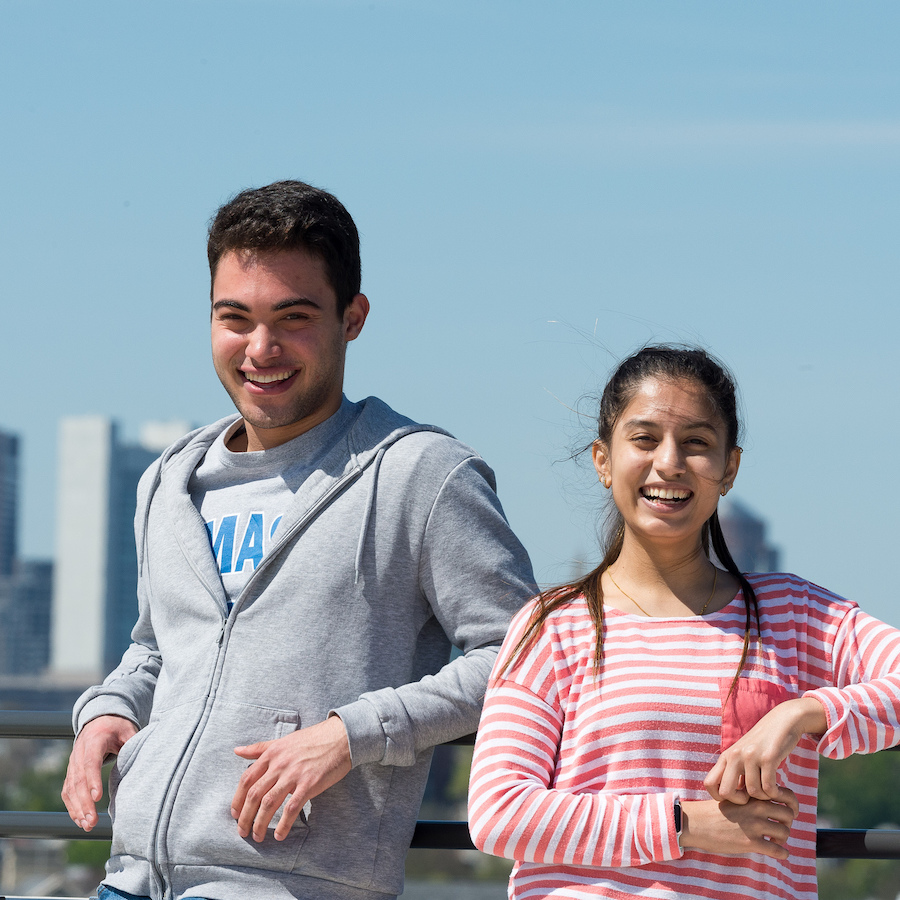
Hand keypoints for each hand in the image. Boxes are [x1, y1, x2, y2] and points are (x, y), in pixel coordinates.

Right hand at [62, 714, 138, 831]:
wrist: (100, 720)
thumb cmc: (118, 727)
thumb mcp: (129, 731)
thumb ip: (133, 745)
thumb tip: (144, 762)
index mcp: (95, 740)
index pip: (91, 762)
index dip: (93, 780)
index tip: (98, 798)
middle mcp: (79, 752)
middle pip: (78, 780)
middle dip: (84, 802)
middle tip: (92, 820)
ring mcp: (73, 763)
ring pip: (70, 788)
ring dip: (77, 808)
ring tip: (87, 825)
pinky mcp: (71, 772)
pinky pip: (67, 791)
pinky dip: (72, 806)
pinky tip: (79, 820)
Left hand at [231, 715, 351, 841]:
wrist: (340, 737)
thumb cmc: (312, 739)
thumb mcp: (283, 741)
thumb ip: (260, 748)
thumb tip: (237, 751)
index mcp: (272, 753)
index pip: (246, 779)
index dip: (238, 799)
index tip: (235, 814)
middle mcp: (279, 764)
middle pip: (254, 794)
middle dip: (245, 817)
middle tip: (243, 831)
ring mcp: (294, 774)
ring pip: (269, 803)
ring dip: (260, 824)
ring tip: (258, 836)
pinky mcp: (309, 784)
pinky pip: (291, 809)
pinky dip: (283, 825)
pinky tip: (279, 835)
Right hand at [681, 794, 799, 859]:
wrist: (697, 823)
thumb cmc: (714, 810)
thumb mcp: (733, 795)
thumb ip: (751, 796)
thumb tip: (771, 800)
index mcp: (752, 794)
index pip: (786, 794)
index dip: (793, 805)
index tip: (790, 812)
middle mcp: (755, 807)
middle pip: (788, 814)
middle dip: (787, 823)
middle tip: (779, 828)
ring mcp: (753, 824)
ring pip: (784, 832)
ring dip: (782, 839)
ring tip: (774, 841)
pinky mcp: (750, 842)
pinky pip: (778, 850)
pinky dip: (782, 853)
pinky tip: (779, 853)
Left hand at [705, 697, 826, 804]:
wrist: (783, 721)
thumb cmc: (764, 743)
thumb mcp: (744, 754)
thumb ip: (736, 772)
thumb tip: (731, 797)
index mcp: (726, 756)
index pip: (709, 784)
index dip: (721, 797)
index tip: (737, 796)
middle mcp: (734, 755)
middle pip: (726, 793)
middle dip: (740, 802)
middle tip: (753, 798)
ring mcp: (750, 756)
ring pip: (752, 792)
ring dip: (764, 797)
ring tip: (770, 790)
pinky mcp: (768, 757)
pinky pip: (768, 788)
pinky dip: (775, 794)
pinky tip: (779, 789)